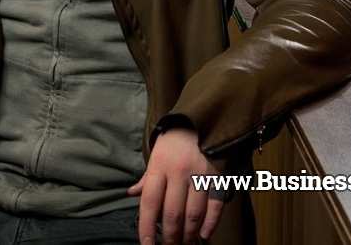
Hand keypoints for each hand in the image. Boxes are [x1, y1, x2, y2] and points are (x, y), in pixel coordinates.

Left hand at [127, 128, 224, 243]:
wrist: (202, 119)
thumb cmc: (175, 140)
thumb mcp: (156, 154)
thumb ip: (146, 178)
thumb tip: (131, 194)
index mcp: (159, 167)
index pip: (149, 203)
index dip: (146, 227)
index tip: (146, 244)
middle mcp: (178, 172)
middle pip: (172, 213)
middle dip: (170, 236)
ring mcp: (199, 175)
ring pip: (193, 213)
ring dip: (189, 234)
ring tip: (186, 243)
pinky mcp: (218, 176)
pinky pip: (214, 206)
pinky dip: (210, 224)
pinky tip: (204, 235)